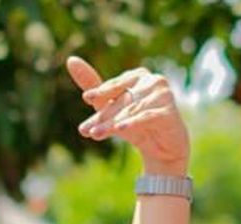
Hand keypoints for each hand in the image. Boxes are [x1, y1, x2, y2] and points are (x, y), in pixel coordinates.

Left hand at [67, 58, 189, 175]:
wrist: (162, 147)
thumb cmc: (135, 122)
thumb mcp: (110, 106)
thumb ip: (93, 84)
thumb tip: (71, 60)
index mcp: (138, 76)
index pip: (115, 85)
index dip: (101, 92)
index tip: (86, 98)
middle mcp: (153, 81)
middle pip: (121, 100)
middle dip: (102, 117)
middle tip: (84, 130)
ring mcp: (163, 95)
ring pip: (131, 109)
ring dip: (112, 123)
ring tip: (95, 134)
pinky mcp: (169, 112)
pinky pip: (147, 116)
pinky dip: (133, 122)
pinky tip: (120, 128)